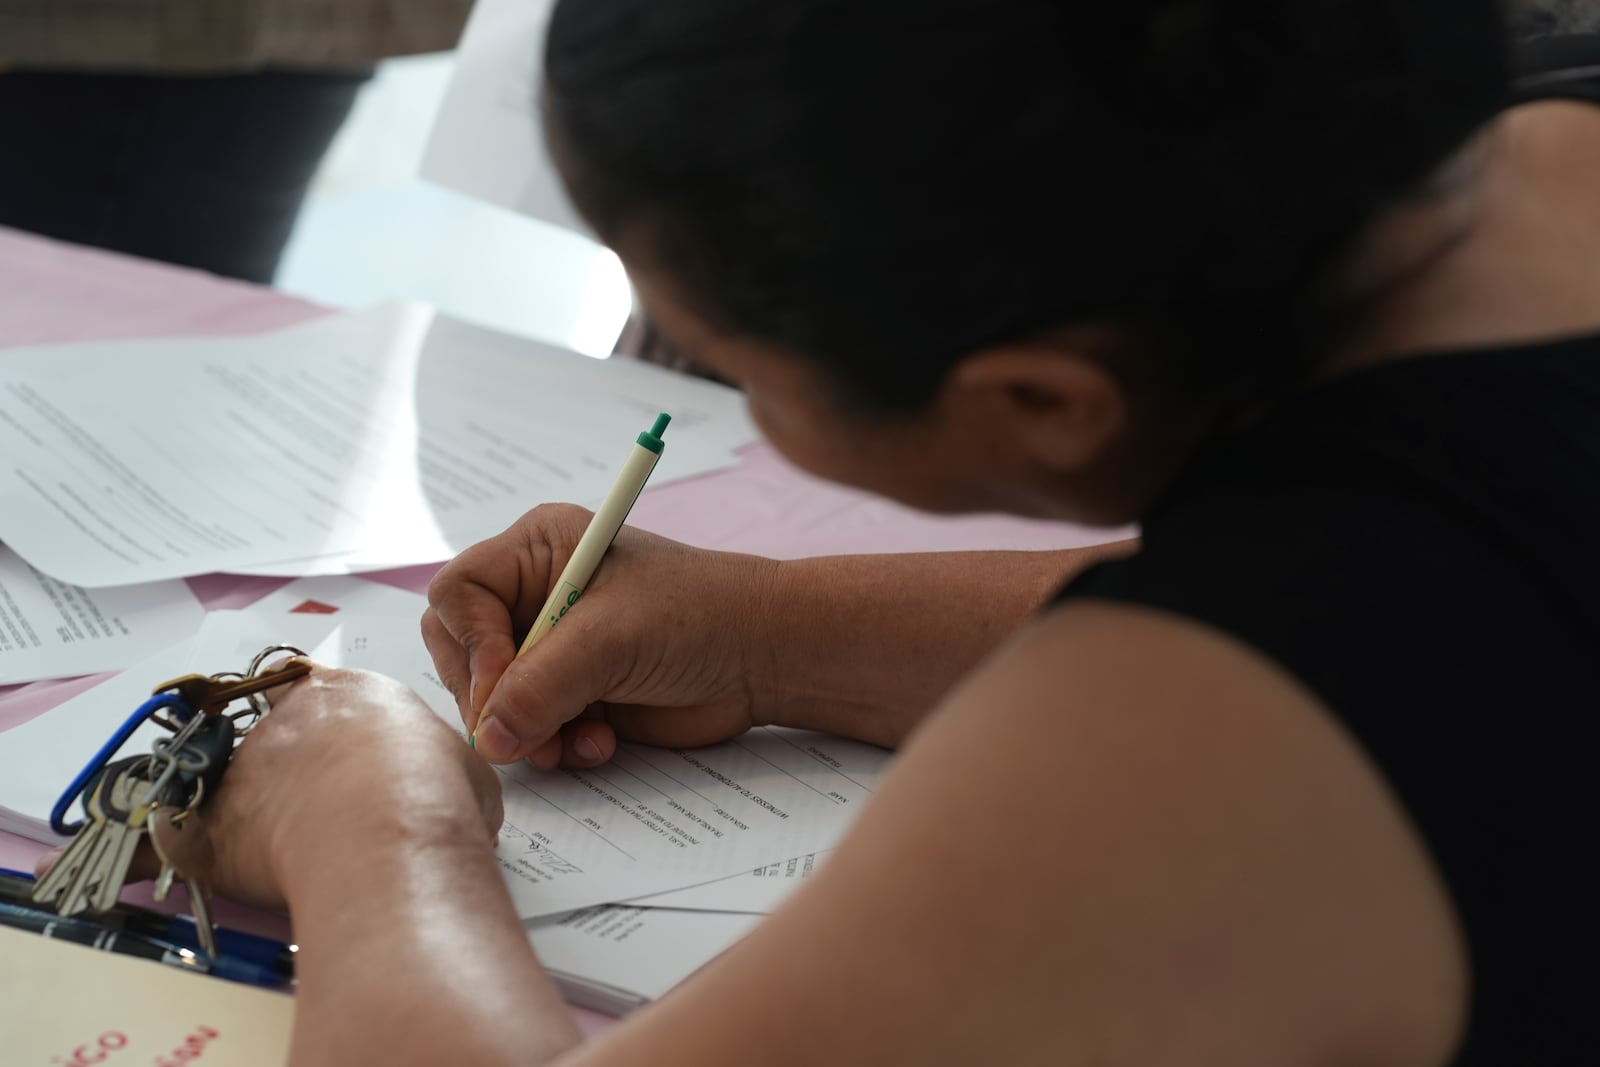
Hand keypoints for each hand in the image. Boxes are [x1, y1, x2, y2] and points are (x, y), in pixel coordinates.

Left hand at [52, 664, 503, 911]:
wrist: (386, 837)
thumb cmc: (434, 797)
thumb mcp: (466, 770)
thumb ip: (439, 768)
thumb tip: (446, 790)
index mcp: (351, 695)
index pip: (313, 684)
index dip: (315, 713)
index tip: (326, 740)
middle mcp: (287, 720)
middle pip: (266, 732)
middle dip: (282, 767)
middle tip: (315, 809)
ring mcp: (242, 769)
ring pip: (227, 784)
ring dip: (248, 814)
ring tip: (286, 856)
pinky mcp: (209, 824)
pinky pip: (184, 834)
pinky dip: (192, 850)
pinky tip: (225, 870)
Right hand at [422, 503, 781, 767]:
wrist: (763, 658)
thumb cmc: (699, 616)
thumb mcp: (610, 640)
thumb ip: (540, 688)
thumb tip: (488, 739)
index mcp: (538, 550)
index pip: (458, 594)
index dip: (471, 644)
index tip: (502, 683)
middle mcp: (536, 594)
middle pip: (463, 653)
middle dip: (493, 699)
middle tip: (527, 730)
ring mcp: (553, 647)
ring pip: (494, 701)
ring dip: (529, 732)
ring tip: (575, 741)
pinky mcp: (574, 693)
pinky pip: (531, 730)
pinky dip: (557, 745)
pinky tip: (601, 743)